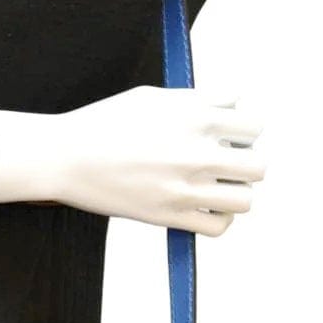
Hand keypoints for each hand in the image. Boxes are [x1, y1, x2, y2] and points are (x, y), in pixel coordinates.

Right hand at [0, 86, 265, 235]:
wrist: (64, 157)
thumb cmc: (104, 123)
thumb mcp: (153, 96)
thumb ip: (197, 101)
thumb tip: (232, 104)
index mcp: (194, 116)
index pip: (254, 125)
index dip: (241, 129)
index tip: (225, 133)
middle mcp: (195, 153)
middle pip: (258, 165)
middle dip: (244, 162)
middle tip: (222, 161)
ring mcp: (184, 188)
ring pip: (245, 199)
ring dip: (233, 192)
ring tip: (212, 185)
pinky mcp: (170, 216)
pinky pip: (220, 226)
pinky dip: (216, 218)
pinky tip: (199, 205)